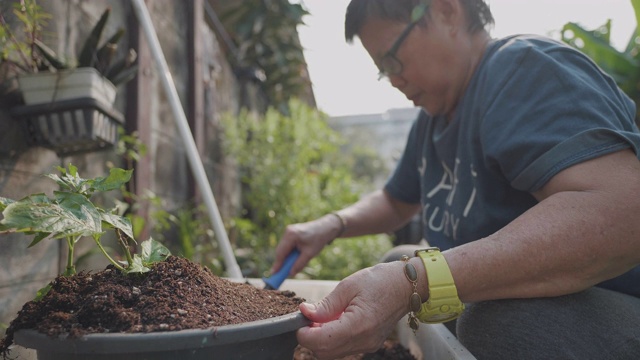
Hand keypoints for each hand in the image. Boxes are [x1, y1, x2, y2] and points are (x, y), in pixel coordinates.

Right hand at [271, 214, 342, 274]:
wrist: (326, 227)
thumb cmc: (319, 239)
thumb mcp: (309, 254)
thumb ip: (299, 264)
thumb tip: (290, 274)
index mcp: (291, 235)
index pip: (281, 252)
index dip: (277, 264)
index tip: (274, 274)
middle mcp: (287, 231)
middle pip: (280, 250)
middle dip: (282, 261)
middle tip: (282, 273)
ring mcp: (288, 231)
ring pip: (283, 248)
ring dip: (286, 257)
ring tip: (292, 265)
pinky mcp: (291, 232)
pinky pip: (287, 244)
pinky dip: (289, 252)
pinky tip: (296, 256)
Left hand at [296, 261, 410, 358]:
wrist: (406, 286)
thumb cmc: (379, 281)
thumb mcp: (348, 286)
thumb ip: (326, 304)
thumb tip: (304, 312)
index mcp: (358, 325)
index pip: (320, 342)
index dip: (304, 334)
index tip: (299, 320)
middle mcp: (364, 341)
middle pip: (324, 352)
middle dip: (310, 338)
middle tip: (310, 317)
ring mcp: (368, 345)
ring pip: (332, 353)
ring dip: (321, 339)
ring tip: (324, 317)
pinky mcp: (369, 345)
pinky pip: (344, 348)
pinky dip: (333, 339)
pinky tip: (336, 321)